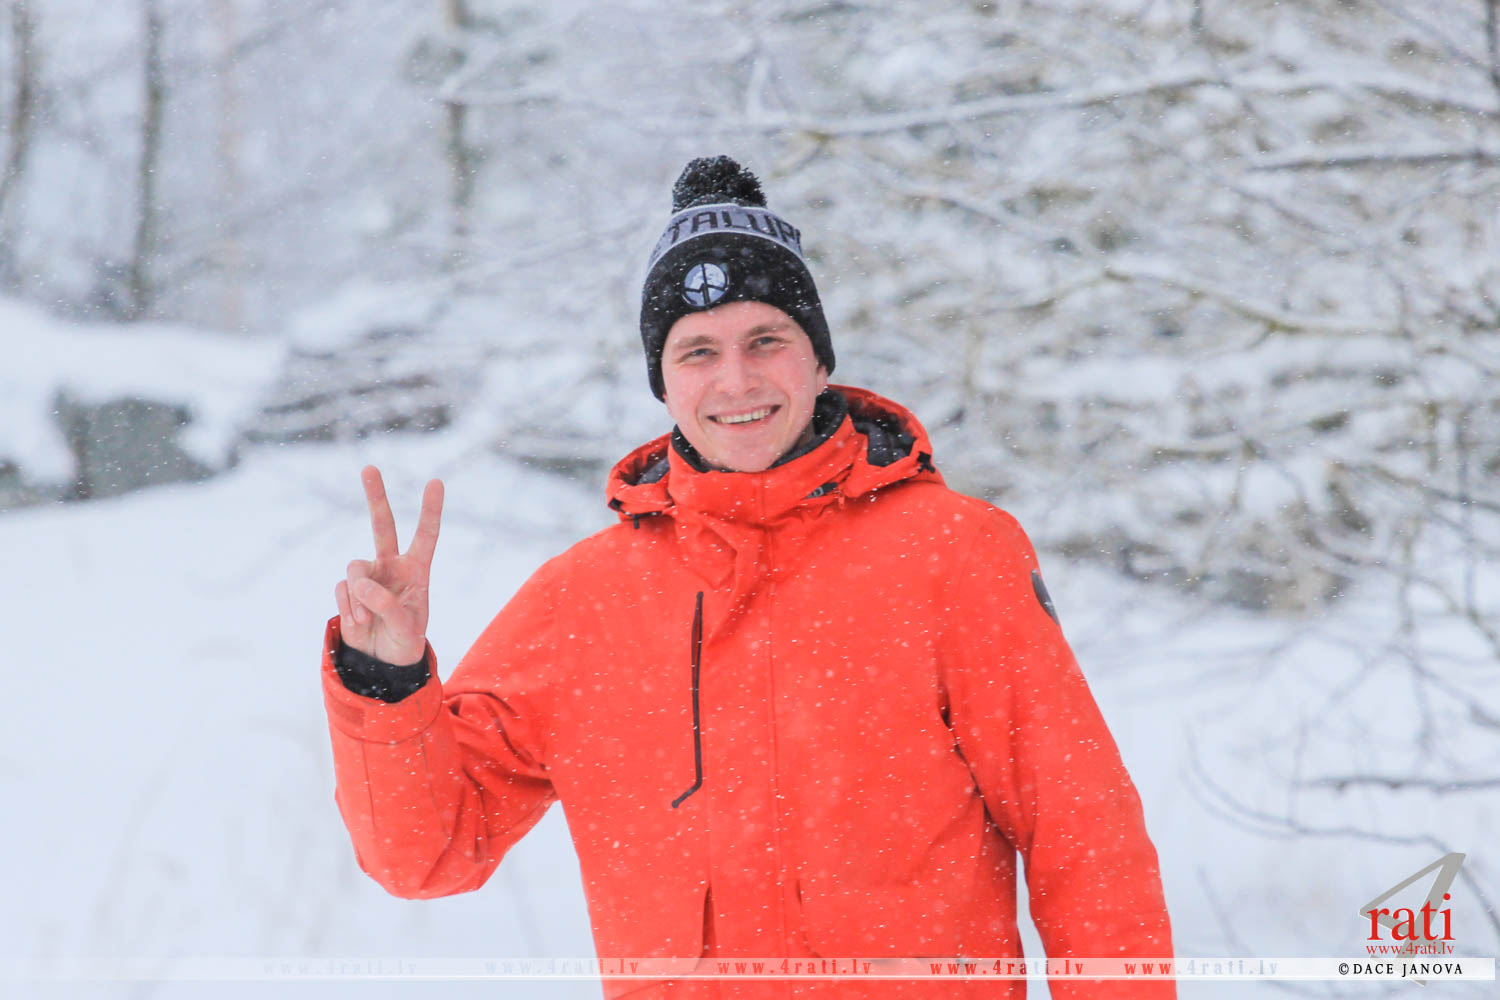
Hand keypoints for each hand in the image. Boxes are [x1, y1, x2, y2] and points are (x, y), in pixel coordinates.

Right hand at [334, 465, 443, 664]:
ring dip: (360, 596)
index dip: (430, 510)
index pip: (427, 535)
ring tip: (369, 620)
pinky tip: (359, 623)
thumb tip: (360, 584)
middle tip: (369, 468)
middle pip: (383, 526)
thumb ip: (386, 605)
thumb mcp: (406, 627)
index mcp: (418, 570)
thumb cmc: (405, 641)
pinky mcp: (349, 589)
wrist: (383, 662)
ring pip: (355, 567)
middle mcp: (393, 566)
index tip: (436, 481)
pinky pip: (344, 589)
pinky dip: (349, 608)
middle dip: (376, 497)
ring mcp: (369, 576)